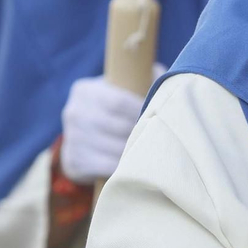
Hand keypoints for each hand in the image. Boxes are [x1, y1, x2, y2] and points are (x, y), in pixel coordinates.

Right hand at [58, 66, 162, 183]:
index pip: (119, 102)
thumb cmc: (118, 107)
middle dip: (143, 133)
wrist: (87, 137)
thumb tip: (175, 82)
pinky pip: (105, 167)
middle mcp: (73, 112)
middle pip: (118, 127)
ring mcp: (71, 139)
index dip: (143, 111)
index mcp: (85, 90)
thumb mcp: (126, 87)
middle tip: (163, 136)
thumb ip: (146, 79)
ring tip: (155, 150)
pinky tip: (138, 165)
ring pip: (113, 149)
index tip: (161, 117)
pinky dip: (124, 168)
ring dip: (136, 152)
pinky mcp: (73, 162)